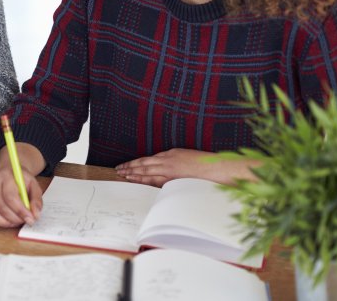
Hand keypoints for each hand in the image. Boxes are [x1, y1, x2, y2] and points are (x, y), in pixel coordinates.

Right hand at [0, 143, 44, 227]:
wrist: (9, 172)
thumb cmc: (22, 180)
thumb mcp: (34, 185)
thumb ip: (36, 200)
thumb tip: (35, 215)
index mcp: (6, 176)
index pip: (10, 197)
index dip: (20, 211)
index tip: (30, 219)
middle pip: (1, 206)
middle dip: (14, 218)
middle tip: (24, 221)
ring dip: (4, 222)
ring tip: (15, 222)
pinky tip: (5, 221)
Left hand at [115, 148, 260, 186]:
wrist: (218, 169)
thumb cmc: (206, 165)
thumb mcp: (187, 157)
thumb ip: (174, 162)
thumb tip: (164, 170)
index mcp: (171, 154)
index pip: (149, 159)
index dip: (136, 163)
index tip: (126, 165)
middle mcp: (168, 160)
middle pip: (144, 164)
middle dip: (130, 167)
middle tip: (118, 170)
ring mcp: (170, 170)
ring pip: (147, 172)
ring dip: (134, 174)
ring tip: (123, 175)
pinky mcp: (174, 179)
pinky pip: (155, 181)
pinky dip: (144, 181)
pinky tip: (136, 182)